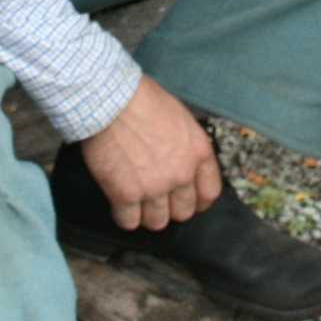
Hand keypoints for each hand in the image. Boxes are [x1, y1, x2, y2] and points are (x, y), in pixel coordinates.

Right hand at [78, 76, 222, 230]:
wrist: (111, 100)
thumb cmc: (143, 99)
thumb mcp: (180, 117)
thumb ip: (185, 145)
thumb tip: (180, 159)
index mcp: (199, 153)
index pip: (209, 192)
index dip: (198, 201)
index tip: (188, 201)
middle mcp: (181, 174)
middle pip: (183, 212)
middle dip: (170, 208)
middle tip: (156, 199)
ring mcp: (154, 187)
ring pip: (157, 222)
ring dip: (147, 215)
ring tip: (136, 204)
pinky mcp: (125, 195)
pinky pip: (128, 221)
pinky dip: (123, 216)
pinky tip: (119, 204)